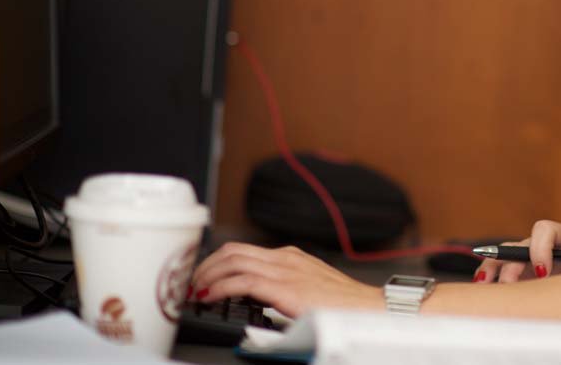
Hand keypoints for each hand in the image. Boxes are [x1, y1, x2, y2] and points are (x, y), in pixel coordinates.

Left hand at [190, 242, 381, 317]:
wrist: (369, 309)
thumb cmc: (345, 307)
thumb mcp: (310, 291)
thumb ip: (286, 290)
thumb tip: (262, 303)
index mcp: (290, 258)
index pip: (243, 250)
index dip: (216, 262)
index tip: (202, 277)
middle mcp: (285, 258)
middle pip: (232, 250)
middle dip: (205, 265)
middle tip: (191, 282)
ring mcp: (285, 270)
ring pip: (233, 260)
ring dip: (207, 274)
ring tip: (194, 289)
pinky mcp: (285, 287)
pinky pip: (243, 280)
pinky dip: (220, 286)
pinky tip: (210, 295)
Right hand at [474, 220, 560, 283]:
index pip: (546, 230)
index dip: (540, 248)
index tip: (542, 273)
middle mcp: (546, 245)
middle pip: (520, 245)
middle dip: (511, 263)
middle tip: (509, 285)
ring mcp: (532, 258)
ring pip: (505, 256)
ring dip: (493, 268)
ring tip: (484, 284)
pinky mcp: (524, 273)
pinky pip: (501, 270)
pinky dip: (490, 277)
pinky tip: (481, 289)